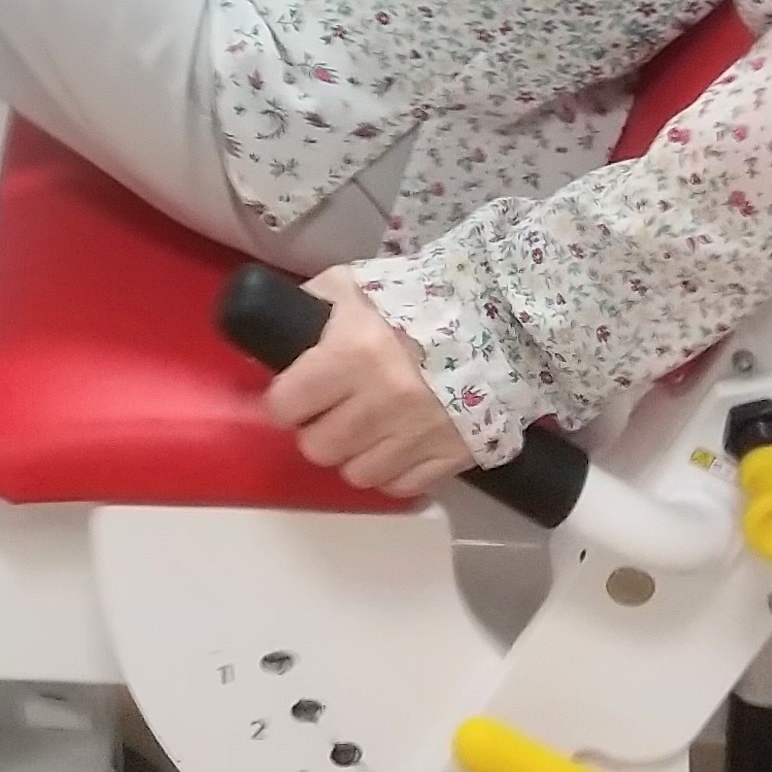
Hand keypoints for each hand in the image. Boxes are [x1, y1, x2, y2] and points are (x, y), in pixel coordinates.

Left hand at [262, 271, 473, 499]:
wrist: (498, 316)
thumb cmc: (417, 298)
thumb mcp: (354, 285)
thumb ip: (311, 304)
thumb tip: (273, 329)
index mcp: (352, 355)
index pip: (286, 405)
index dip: (285, 402)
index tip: (293, 399)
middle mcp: (382, 402)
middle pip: (319, 448)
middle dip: (318, 431)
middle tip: (330, 414)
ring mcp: (419, 434)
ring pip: (357, 474)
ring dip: (354, 455)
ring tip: (365, 431)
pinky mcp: (451, 456)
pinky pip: (402, 486)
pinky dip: (393, 471)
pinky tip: (396, 445)